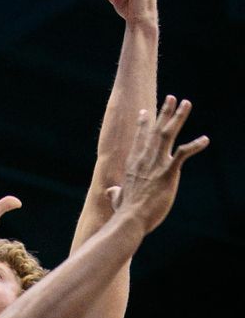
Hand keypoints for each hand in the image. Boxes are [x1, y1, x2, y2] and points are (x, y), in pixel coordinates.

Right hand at [107, 96, 208, 232]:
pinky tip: (205, 139)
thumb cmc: (125, 212)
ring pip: (167, 135)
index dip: (143, 125)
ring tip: (187, 103)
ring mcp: (156, 165)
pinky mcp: (168, 173)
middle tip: (171, 98)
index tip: (146, 112)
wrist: (130, 219)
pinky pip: (183, 154)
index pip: (139, 140)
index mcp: (133, 165)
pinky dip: (194, 146)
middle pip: (155, 131)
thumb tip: (111, 191)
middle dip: (164, 113)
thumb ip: (115, 193)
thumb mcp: (118, 200)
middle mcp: (144, 160)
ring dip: (178, 118)